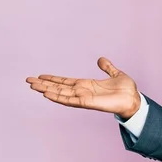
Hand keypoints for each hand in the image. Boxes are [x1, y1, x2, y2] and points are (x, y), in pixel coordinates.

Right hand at [26, 57, 140, 119]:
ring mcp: (83, 97)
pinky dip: (58, 97)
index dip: (53, 79)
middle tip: (28, 80)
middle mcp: (83, 91)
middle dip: (44, 84)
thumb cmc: (126, 90)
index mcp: (87, 85)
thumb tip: (101, 59)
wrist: (134, 99)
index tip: (40, 76)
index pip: (66, 82)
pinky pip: (69, 100)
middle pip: (59, 88)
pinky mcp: (87, 102)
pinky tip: (46, 94)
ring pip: (60, 93)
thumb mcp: (116, 74)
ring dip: (46, 90)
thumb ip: (107, 67)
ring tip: (33, 86)